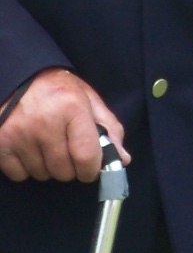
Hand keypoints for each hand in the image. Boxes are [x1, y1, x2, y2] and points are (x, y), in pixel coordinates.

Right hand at [0, 68, 129, 182]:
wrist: (19, 77)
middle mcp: (45, 122)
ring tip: (46, 144)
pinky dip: (26, 168)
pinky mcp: (1, 143)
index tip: (90, 170)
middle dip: (69, 166)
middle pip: (64, 171)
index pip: (86, 156)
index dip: (91, 170)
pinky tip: (29, 148)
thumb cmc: (57, 90)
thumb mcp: (88, 99)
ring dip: (48, 167)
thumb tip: (121, 159)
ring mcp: (20, 134)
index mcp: (72, 107)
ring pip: (42, 175)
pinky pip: (20, 175)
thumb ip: (108, 128)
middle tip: (66, 149)